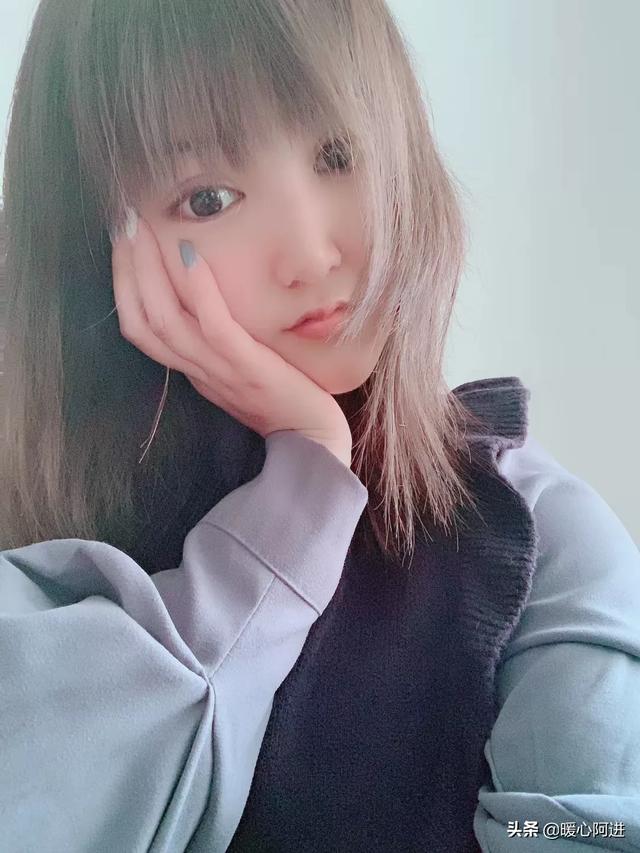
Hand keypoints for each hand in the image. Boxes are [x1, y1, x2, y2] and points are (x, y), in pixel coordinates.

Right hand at [110, 214, 352, 465]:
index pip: (141, 328)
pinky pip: (214, 327)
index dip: (125, 286)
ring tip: (142, 230)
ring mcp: (220, 370)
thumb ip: (217, 346)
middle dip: (127, 270)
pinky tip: (189, 255)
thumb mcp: (238, 371)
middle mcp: (197, 370)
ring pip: (166, 321)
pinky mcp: (247, 367)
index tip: (124, 243)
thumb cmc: (280, 402)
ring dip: (149, 272)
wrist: (312, 443)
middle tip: (123, 223)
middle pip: (143, 321)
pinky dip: (198, 290)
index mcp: (193, 370)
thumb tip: (205, 303)